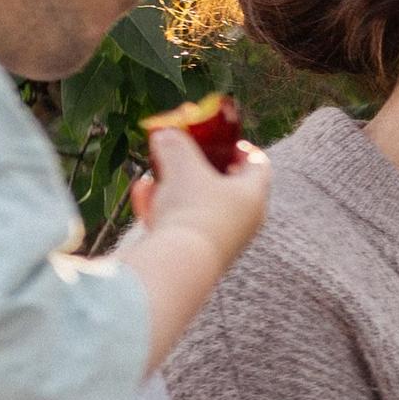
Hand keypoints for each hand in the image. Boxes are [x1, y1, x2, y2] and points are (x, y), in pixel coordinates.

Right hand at [129, 117, 271, 268]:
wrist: (178, 266)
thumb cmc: (191, 209)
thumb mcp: (183, 165)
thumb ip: (175, 143)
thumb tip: (164, 133)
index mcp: (253, 195)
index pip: (257, 164)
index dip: (240, 147)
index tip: (220, 138)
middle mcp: (243, 221)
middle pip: (226, 186)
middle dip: (200, 168)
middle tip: (182, 154)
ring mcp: (220, 240)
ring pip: (198, 205)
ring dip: (174, 188)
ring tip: (154, 176)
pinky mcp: (195, 256)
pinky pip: (180, 225)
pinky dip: (162, 210)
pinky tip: (141, 196)